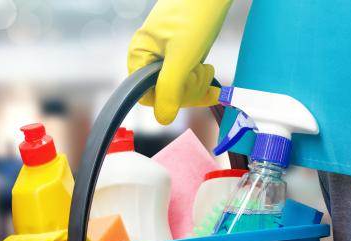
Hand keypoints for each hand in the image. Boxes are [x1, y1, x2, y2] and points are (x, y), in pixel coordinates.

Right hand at [127, 0, 231, 124]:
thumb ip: (170, 88)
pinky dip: (200, 79)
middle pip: (163, 93)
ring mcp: (166, 54)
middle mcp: (149, 56)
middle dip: (186, 89)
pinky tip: (210, 77)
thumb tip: (163, 118)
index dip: (168, 98)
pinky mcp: (181, 51)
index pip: (147, 95)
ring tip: (206, 68)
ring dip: (195, 83)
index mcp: (140, 55)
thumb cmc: (195, 11)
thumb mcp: (182, 55)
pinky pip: (187, 76)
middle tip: (201, 73)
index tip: (186, 89)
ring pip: (178, 86)